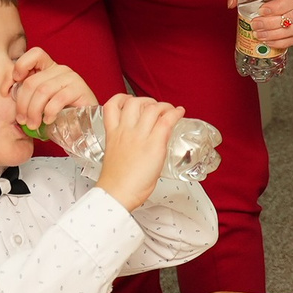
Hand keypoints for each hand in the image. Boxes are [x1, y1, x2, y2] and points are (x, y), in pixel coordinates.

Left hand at [8, 47, 96, 131]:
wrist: (84, 126)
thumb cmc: (59, 115)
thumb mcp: (38, 101)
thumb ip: (26, 93)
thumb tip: (7, 91)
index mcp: (49, 67)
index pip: (34, 54)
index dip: (19, 67)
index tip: (9, 90)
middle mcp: (60, 69)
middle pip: (32, 82)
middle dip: (22, 104)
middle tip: (22, 121)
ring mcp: (71, 78)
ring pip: (42, 91)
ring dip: (34, 111)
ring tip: (33, 125)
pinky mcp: (80, 89)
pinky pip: (57, 100)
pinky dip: (49, 112)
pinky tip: (48, 121)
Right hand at [95, 92, 184, 210]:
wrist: (117, 193)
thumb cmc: (116, 181)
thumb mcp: (116, 156)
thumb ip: (126, 145)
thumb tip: (142, 145)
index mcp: (112, 133)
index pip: (112, 105)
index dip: (122, 98)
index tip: (130, 101)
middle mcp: (125, 130)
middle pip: (135, 102)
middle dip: (147, 101)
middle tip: (155, 108)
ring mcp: (140, 136)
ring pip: (152, 108)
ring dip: (163, 106)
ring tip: (169, 111)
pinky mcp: (154, 144)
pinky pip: (166, 121)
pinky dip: (175, 113)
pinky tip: (179, 113)